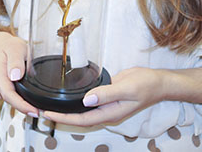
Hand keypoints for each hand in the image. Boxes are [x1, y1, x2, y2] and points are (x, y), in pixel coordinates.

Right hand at [0, 30, 37, 116]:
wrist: (2, 45)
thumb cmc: (9, 46)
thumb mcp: (15, 48)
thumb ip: (16, 61)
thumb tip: (15, 76)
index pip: (9, 94)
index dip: (21, 105)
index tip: (33, 110)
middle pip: (10, 100)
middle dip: (24, 108)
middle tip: (40, 112)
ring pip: (11, 100)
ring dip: (23, 105)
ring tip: (38, 108)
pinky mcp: (3, 88)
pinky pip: (12, 96)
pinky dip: (21, 100)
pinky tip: (30, 101)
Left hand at [42, 67, 164, 125]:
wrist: (157, 82)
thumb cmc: (145, 85)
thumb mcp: (126, 88)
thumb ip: (106, 94)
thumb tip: (87, 100)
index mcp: (109, 113)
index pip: (82, 119)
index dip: (64, 118)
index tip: (48, 115)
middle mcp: (106, 111)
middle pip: (80, 118)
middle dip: (62, 116)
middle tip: (43, 110)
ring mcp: (107, 104)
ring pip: (84, 110)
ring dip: (69, 109)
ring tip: (52, 104)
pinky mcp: (108, 94)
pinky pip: (90, 100)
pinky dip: (78, 99)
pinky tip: (71, 95)